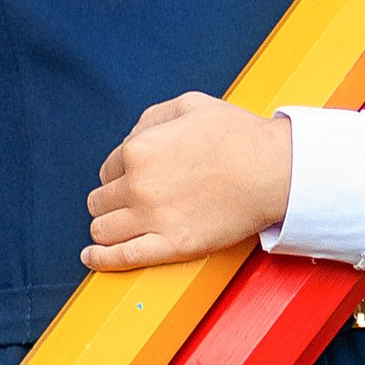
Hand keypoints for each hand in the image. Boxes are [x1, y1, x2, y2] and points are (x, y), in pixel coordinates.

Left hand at [83, 90, 293, 270]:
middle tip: (129, 204)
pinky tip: (90, 257)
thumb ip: (152, 118)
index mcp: (138, 150)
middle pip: (100, 201)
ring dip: (105, 228)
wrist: (273, 170)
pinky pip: (121, 257)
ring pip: (103, 229)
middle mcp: (138, 185)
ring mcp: (152, 218)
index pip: (108, 170)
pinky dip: (100, 259)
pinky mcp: (171, 245)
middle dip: (110, 202)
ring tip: (115, 229)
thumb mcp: (190, 105)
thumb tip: (132, 137)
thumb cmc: (239, 136)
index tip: (134, 182)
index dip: (119, 176)